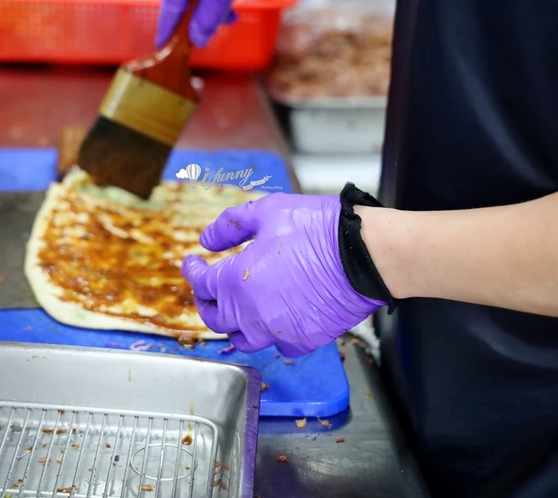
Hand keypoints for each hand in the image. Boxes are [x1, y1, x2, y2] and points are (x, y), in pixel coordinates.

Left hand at [182, 193, 385, 356]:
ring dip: (233, 326)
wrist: (365, 255)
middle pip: (215, 319)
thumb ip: (231, 226)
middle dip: (205, 303)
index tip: (192, 263)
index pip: (200, 284)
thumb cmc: (319, 230)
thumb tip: (208, 239)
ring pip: (243, 340)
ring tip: (233, 313)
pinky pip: (278, 346)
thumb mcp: (267, 211)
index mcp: (235, 282)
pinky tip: (270, 322)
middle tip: (206, 292)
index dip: (193, 271)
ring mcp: (277, 331)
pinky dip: (269, 335)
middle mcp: (251, 314)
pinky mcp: (304, 340)